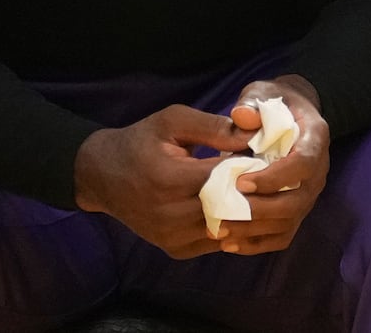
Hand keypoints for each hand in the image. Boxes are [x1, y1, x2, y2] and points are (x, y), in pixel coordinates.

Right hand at [74, 104, 252, 257]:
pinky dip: (229, 226)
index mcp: (169, 178)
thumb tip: (253, 132)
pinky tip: (235, 207)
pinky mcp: (174, 249)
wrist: (102, 176)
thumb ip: (213, 127)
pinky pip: (215, 242)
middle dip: (253, 191)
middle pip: (230, 207)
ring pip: (227, 229)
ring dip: (245, 211)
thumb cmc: (140, 142)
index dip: (251, 166)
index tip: (267, 155)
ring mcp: (172, 237)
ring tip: (255, 190)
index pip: (227, 178)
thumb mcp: (172, 121)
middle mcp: (170, 214)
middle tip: (269, 175)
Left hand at [216, 74, 330, 255]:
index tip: (241, 182)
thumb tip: (241, 117)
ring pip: (289, 222)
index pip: (303, 164)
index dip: (274, 178)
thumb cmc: (273, 102)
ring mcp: (309, 193)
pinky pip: (282, 234)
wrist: (289, 115)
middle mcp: (318, 171)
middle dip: (260, 210)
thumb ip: (252, 103)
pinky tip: (229, 244)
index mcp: (315, 138)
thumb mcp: (263, 93)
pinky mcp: (297, 209)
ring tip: (220, 230)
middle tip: (225, 211)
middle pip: (297, 202)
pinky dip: (257, 243)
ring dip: (255, 231)